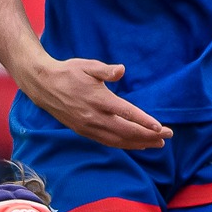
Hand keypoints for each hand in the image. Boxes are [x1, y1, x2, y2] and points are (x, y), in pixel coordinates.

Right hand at [21, 56, 170, 149]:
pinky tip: (136, 144)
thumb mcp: (87, 66)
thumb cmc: (69, 72)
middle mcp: (94, 116)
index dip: (144, 121)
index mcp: (98, 99)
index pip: (126, 113)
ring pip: (118, 140)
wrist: (44, 86)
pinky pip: (108, 142)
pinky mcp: (84, 131)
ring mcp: (89, 127)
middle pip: (126, 131)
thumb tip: (122, 70)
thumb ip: (105, 70)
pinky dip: (124, 145)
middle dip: (149, 135)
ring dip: (139, 143)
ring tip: (157, 144)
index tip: (160, 127)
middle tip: (168, 136)